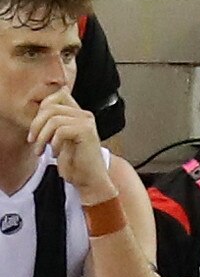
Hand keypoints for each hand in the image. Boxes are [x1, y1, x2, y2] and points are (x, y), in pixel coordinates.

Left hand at [28, 88, 115, 204]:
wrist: (90, 180)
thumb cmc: (75, 163)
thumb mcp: (59, 139)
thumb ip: (52, 124)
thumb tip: (39, 111)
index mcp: (78, 114)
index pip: (56, 96)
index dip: (41, 110)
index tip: (36, 130)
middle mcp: (84, 115)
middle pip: (51, 107)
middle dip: (36, 125)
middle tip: (33, 141)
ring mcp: (87, 122)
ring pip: (53, 119)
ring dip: (42, 137)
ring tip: (41, 151)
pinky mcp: (86, 132)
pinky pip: (61, 130)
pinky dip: (53, 143)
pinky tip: (55, 154)